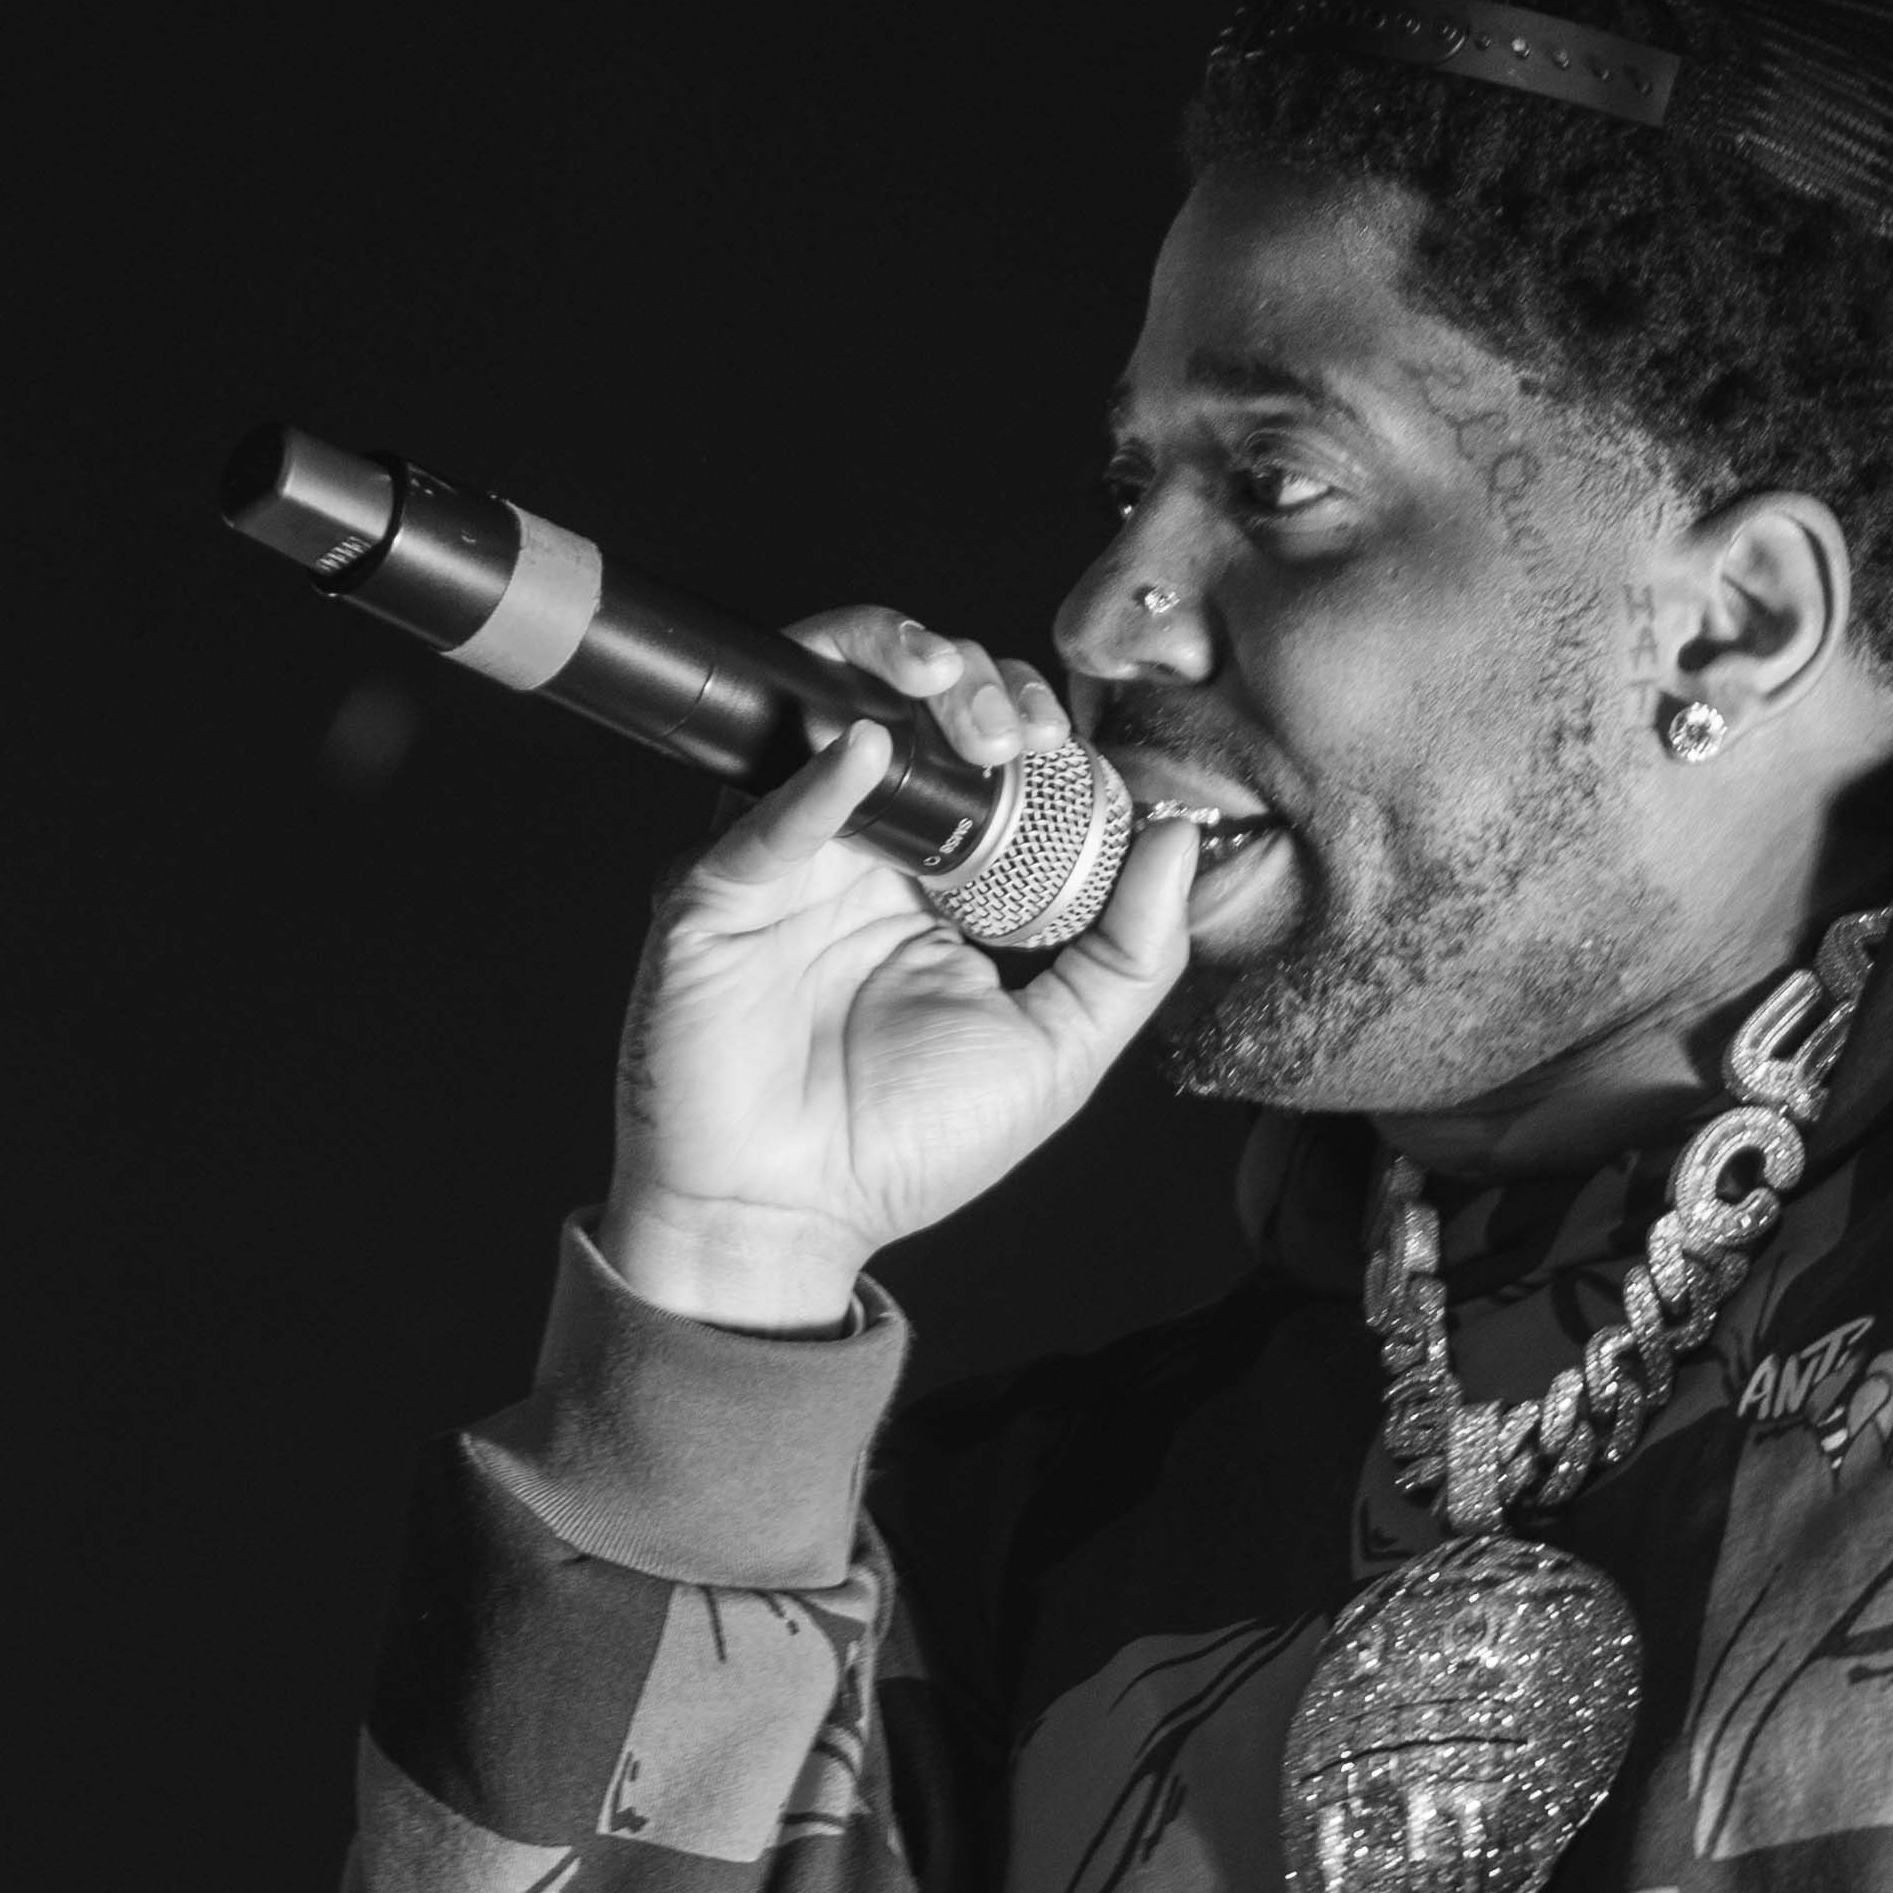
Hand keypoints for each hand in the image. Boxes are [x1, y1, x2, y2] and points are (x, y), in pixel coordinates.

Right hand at [600, 607, 1200, 1318]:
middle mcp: (863, 852)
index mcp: (940, 879)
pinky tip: (870, 756)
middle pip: (912, 707)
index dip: (1030, 720)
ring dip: (891, 669)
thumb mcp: (1059, 1050)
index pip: (988, 753)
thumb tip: (1178, 841)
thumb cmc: (905, 1146)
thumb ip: (1130, 953)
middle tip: (1020, 727)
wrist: (788, 1222)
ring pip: (828, 715)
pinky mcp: (715, 898)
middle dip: (973, 682)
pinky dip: (817, 779)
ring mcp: (787, 864)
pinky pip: (762, 818)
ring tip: (950, 691)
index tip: (1075, 740)